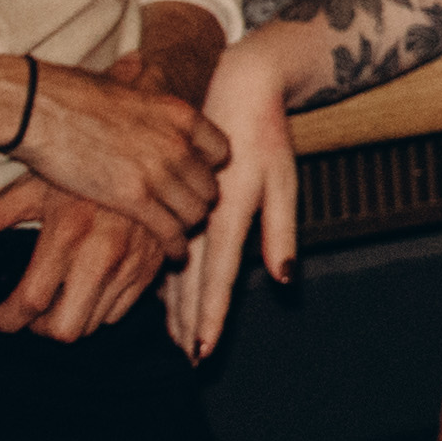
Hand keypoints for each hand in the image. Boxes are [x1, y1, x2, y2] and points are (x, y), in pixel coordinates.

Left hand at [0, 173, 178, 342]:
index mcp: (68, 235)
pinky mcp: (152, 267)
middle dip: (40, 328)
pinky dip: (100, 307)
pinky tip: (87, 283)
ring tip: (57, 294)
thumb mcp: (32, 186)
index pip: (30, 303)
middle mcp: (103, 255)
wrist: (146, 150)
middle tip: (28, 309)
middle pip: (66, 330)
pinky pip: (121, 310)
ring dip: (70, 317)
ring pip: (95, 325)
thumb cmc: (83, 165)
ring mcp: (132, 264)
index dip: (5, 319)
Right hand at [8, 54, 225, 240]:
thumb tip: (143, 65)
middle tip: (185, 211)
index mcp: (181, 115)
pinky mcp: (134, 198)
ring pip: (196, 212)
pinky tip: (171, 251)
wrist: (38, 109)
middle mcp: (178, 144)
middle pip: (211, 187)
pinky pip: (171, 231)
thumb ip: (145, 92)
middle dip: (199, 201)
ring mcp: (159, 172)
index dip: (208, 169)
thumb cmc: (72, 95)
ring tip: (177, 232)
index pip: (221, 152)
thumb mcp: (125, 86)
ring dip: (187, 225)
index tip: (194, 178)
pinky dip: (174, 245)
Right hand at [173, 36, 304, 358]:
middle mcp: (198, 214)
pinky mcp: (163, 191)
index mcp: (228, 211)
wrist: (235, 83)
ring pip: (170, 264)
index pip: (218, 275)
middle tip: (188, 357)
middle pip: (189, 279)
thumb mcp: (282, 181)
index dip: (210, 314)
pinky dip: (159, 270)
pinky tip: (159, 294)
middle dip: (187, 320)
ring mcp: (176, 202)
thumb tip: (282, 279)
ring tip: (174, 337)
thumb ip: (280, 231)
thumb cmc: (267, 135)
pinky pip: (159, 240)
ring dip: (172, 303)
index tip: (203, 349)